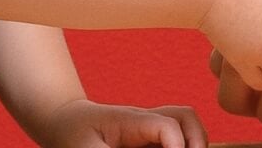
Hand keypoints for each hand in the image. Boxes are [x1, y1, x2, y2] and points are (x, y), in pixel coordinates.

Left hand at [20, 98, 207, 147]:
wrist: (64, 123)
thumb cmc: (72, 134)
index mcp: (131, 120)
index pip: (168, 125)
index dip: (178, 146)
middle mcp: (147, 121)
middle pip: (186, 117)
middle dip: (197, 141)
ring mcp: (150, 129)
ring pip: (187, 125)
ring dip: (194, 143)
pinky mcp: (150, 140)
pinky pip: (177, 139)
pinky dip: (184, 146)